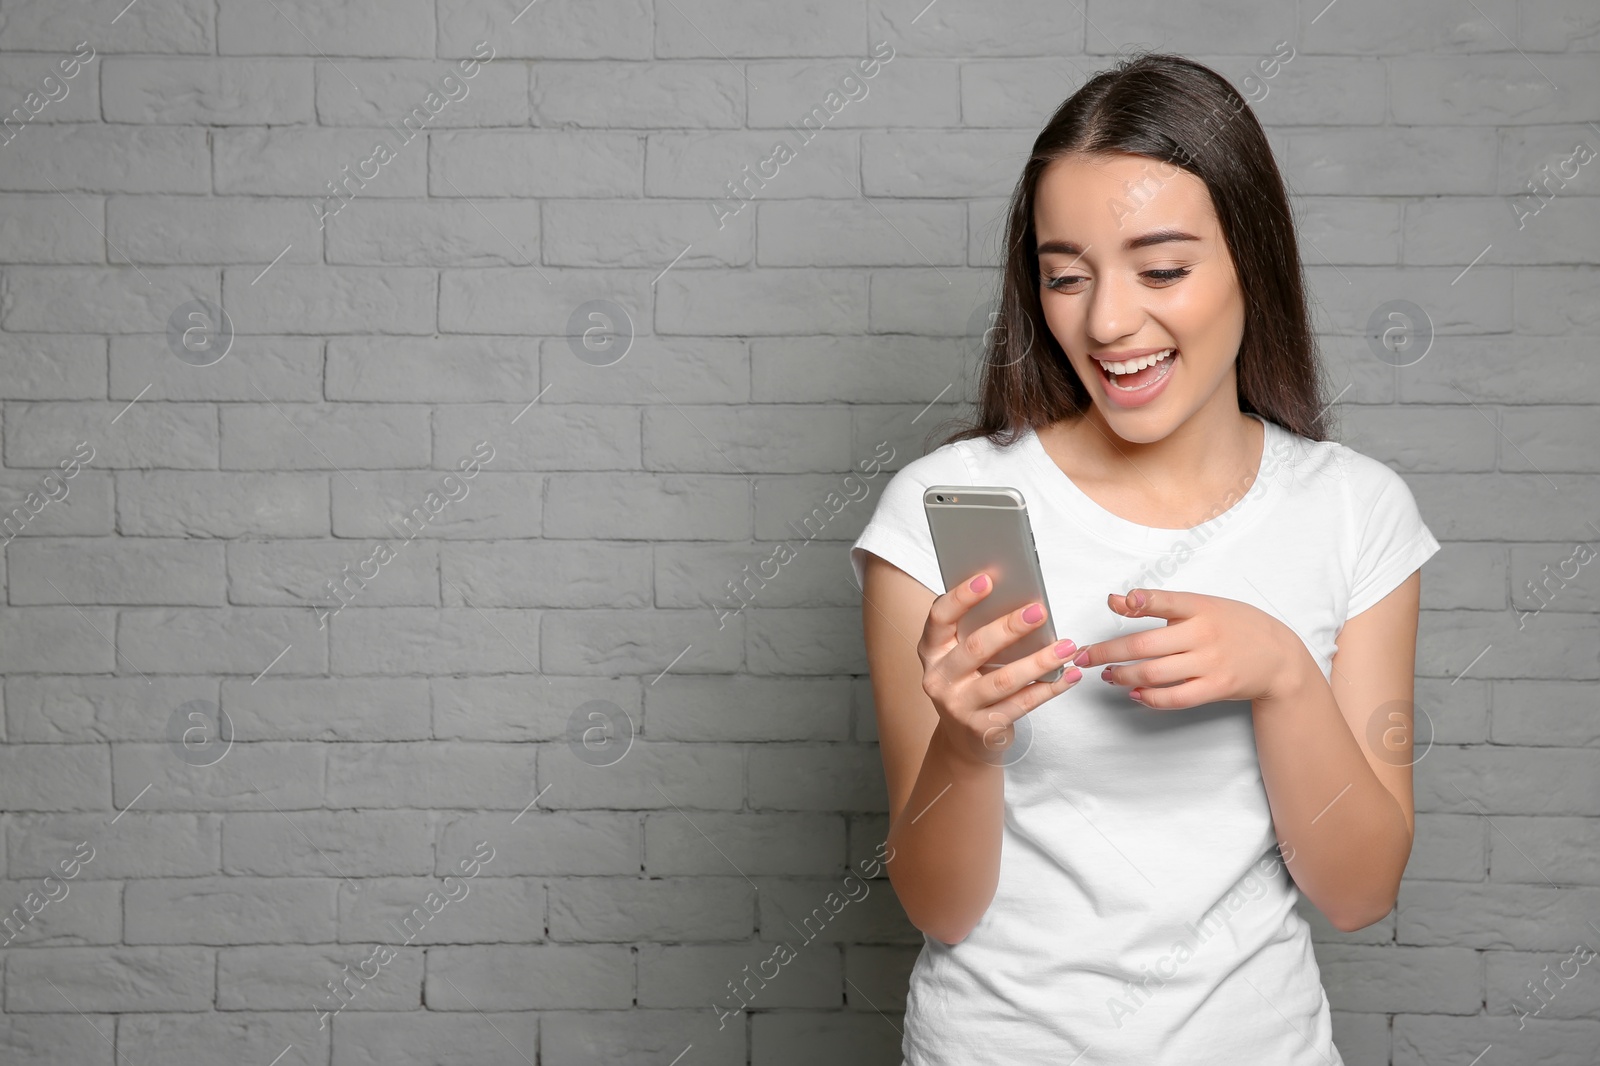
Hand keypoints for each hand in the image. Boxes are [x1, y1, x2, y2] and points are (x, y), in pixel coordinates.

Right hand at [918, 572, 1084, 764]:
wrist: (964, 738)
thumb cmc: (969, 682)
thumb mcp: (961, 656)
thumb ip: (977, 629)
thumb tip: (1018, 599)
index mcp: (931, 650)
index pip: (940, 618)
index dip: (961, 597)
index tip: (987, 579)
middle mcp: (939, 678)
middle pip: (975, 648)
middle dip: (1010, 627)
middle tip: (1039, 611)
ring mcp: (958, 706)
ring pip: (1003, 680)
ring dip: (1039, 661)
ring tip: (1066, 646)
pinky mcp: (982, 728)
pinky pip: (1021, 705)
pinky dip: (1049, 689)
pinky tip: (1068, 675)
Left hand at [1069, 587, 1312, 709]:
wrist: (1280, 656)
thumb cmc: (1235, 626)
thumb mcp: (1203, 605)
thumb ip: (1160, 603)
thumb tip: (1117, 599)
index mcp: (1201, 607)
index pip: (1166, 601)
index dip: (1141, 601)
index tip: (1119, 603)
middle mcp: (1204, 634)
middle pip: (1145, 645)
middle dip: (1107, 652)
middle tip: (1083, 655)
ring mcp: (1210, 663)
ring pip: (1154, 673)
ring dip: (1123, 676)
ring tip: (1108, 674)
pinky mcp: (1215, 688)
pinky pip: (1174, 698)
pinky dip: (1149, 697)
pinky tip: (1134, 693)